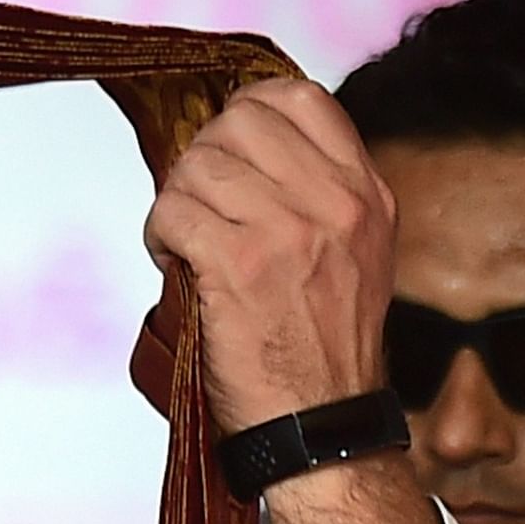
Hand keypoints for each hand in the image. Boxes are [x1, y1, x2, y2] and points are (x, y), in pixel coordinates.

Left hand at [142, 78, 395, 434]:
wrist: (320, 426)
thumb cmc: (324, 350)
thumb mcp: (354, 253)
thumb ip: (316, 193)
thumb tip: (242, 145)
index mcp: (365, 193)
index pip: (299, 97)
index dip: (246, 111)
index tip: (227, 151)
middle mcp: (335, 204)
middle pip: (238, 122)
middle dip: (202, 158)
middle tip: (199, 205)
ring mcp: (288, 232)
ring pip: (197, 166)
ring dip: (176, 203)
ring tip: (186, 243)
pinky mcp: (240, 266)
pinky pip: (173, 212)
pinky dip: (159, 236)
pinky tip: (175, 263)